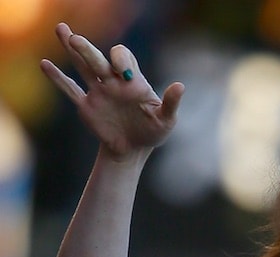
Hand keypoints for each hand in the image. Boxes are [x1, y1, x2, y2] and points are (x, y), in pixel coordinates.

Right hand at [40, 22, 183, 161]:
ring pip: (82, 66)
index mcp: (132, 80)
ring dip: (72, 50)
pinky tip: (45, 65)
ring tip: (61, 29)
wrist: (133, 150)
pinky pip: (70, 90)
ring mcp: (98, 91)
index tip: (124, 74)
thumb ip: (171, 103)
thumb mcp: (165, 121)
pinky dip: (58, 78)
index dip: (122, 61)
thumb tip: (180, 85)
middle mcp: (112, 80)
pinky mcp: (86, 106)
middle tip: (75, 39)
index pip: (124, 59)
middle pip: (98, 58)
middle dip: (87, 50)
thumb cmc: (152, 133)